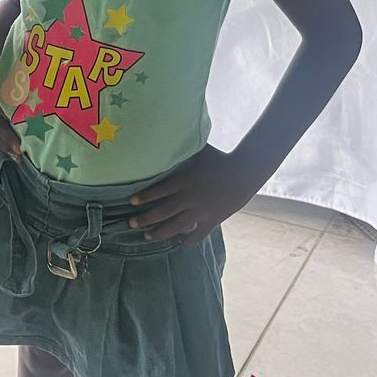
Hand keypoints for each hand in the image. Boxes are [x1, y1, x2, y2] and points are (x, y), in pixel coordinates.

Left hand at [129, 146, 263, 245]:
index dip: (143, 197)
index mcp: (185, 180)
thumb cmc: (220, 159)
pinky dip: (187, 240)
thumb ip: (183, 147)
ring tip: (147, 236)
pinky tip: (179, 243)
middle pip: (162, 212)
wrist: (245, 173)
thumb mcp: (199, 151)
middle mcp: (190, 198)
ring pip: (176, 226)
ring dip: (160, 232)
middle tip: (131, 224)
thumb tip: (166, 133)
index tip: (131, 202)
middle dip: (144, 219)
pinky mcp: (212, 220)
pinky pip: (197, 234)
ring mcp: (201, 211)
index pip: (158, 190)